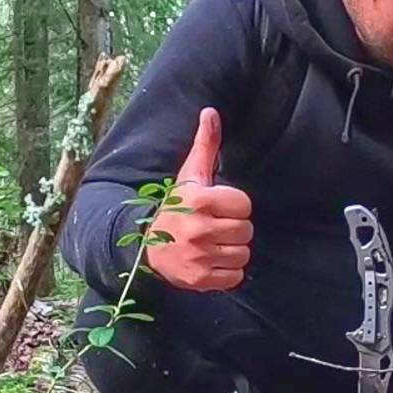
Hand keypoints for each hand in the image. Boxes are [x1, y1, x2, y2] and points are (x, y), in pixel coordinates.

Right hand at [147, 108, 254, 291]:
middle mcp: (199, 230)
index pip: (244, 205)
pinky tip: (211, 261)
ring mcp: (199, 257)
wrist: (146, 249)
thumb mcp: (189, 176)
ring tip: (213, 244)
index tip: (217, 208)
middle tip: (214, 227)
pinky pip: (234, 277)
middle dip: (234, 229)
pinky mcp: (200, 280)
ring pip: (243, 254)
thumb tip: (211, 112)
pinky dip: (227, 272)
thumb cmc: (174, 208)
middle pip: (246, 231)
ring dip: (232, 251)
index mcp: (199, 201)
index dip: (234, 206)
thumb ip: (205, 145)